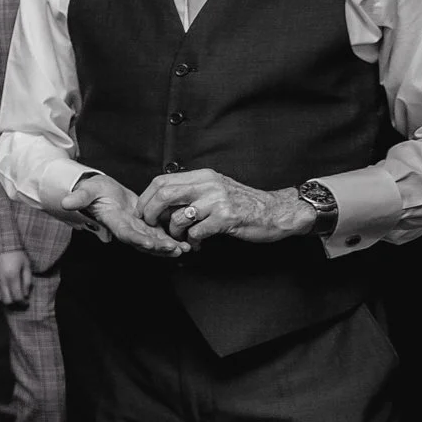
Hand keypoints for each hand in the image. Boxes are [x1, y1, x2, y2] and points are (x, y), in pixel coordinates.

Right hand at [0, 249, 31, 306]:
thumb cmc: (16, 252)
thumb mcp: (26, 264)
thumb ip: (27, 280)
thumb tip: (25, 294)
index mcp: (12, 277)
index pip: (17, 297)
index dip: (22, 302)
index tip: (26, 302)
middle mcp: (0, 280)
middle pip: (6, 301)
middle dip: (14, 302)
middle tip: (18, 299)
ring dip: (4, 298)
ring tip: (9, 294)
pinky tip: (2, 288)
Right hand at [55, 173, 186, 258]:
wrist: (100, 191)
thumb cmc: (93, 190)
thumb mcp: (86, 191)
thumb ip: (79, 198)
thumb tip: (66, 202)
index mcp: (113, 221)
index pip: (125, 233)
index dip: (137, 239)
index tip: (150, 243)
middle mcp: (126, 229)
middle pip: (143, 242)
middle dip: (159, 248)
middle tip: (176, 249)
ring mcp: (135, 228)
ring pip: (153, 241)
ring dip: (168, 247)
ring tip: (185, 248)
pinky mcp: (144, 225)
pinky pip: (158, 235)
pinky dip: (171, 239)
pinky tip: (186, 241)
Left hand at [136, 169, 316, 245]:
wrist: (277, 211)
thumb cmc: (244, 203)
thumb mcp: (217, 188)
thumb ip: (192, 191)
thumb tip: (161, 202)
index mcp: (203, 176)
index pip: (162, 181)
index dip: (146, 198)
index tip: (143, 212)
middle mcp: (209, 184)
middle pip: (164, 195)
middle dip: (151, 214)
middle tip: (152, 227)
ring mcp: (218, 201)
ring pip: (179, 218)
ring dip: (175, 233)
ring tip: (182, 238)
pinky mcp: (226, 218)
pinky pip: (197, 232)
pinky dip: (193, 242)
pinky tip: (199, 245)